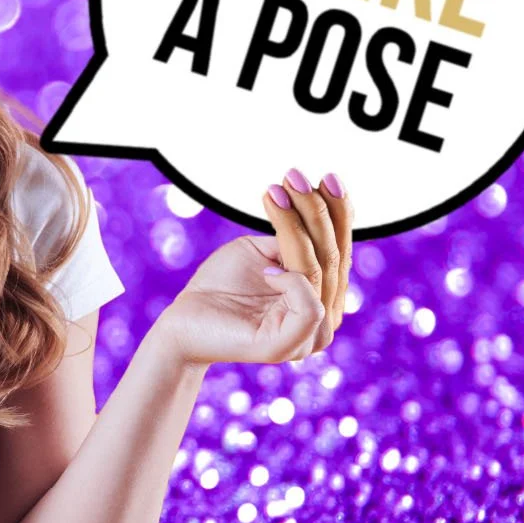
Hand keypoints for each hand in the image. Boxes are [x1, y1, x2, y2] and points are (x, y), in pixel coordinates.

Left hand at [155, 169, 352, 367]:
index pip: (340, 249)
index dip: (337, 212)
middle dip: (316, 210)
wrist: (183, 321)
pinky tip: (266, 269)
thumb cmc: (220, 286)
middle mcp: (325, 318)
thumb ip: (292, 240)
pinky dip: (291, 279)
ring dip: (298, 227)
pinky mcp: (286, 346)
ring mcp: (308, 336)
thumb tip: (314, 215)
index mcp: (323, 295)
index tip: (326, 176)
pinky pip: (309, 306)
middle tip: (294, 176)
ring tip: (275, 195)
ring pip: (318, 271)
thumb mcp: (260, 252)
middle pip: (333, 256)